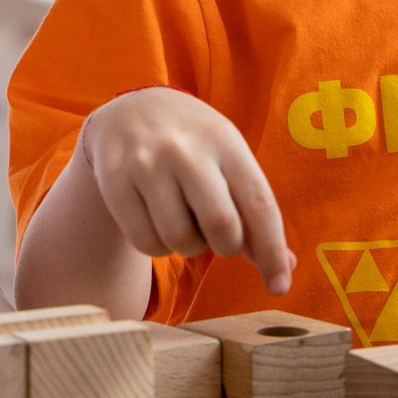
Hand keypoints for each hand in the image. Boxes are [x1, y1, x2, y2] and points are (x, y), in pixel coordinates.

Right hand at [82, 87, 292, 293]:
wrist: (131, 110)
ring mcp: (146, 163)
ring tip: (184, 219)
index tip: (279, 286)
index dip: (272, 250)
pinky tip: (157, 220)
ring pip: (180, 240)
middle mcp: (185, 149)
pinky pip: (145, 243)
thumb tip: (283, 269)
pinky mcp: (114, 181)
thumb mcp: (228, 159)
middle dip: (227, 246)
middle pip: (220, 225)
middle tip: (220, 236)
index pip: (258, 203)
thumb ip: (254, 211)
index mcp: (224, 140)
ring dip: (189, 246)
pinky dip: (158, 246)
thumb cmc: (194, 145)